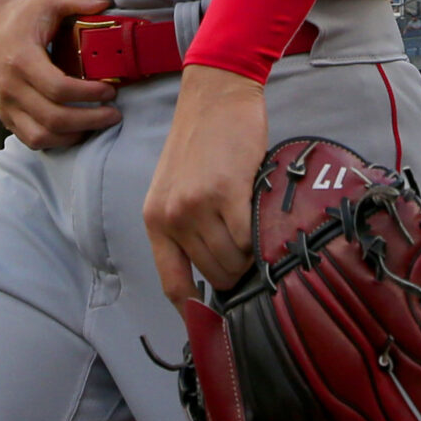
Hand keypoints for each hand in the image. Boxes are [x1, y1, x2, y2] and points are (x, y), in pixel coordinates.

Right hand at [0, 0, 120, 148]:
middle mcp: (10, 87)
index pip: (58, 88)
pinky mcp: (6, 116)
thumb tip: (104, 2)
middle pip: (53, 118)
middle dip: (89, 120)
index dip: (88, 94)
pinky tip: (76, 131)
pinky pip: (31, 140)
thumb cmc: (20, 17)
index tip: (109, 90)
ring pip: (41, 136)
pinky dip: (56, 141)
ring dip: (73, 135)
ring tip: (97, 124)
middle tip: (113, 113)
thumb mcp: (47, 0)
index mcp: (21, 59)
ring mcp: (6, 105)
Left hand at [143, 64, 267, 310]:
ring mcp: (196, 206)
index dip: (197, 314)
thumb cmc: (203, 141)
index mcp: (155, 220)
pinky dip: (262, 238)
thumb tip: (218, 275)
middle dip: (237, 273)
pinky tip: (264, 219)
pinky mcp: (225, 193)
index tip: (217, 327)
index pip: (173, 286)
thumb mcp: (177, 188)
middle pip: (213, 276)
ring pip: (233, 262)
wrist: (215, 94)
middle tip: (252, 253)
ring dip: (252, 256)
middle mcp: (170, 217)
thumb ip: (188, 229)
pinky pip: (249, 240)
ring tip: (258, 230)